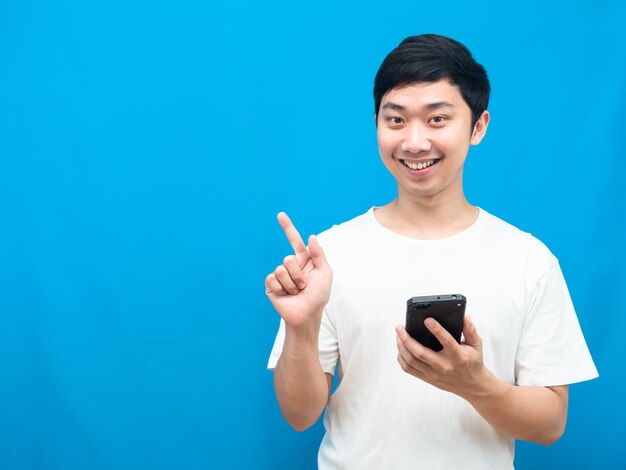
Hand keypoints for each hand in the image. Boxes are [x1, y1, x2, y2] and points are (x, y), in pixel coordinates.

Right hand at [265, 212, 332, 328]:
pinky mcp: (271, 285)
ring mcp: (280, 275)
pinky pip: (272, 279)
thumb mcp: (325, 273)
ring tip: (296, 292)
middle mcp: (291, 266)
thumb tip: (311, 236)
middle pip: (288, 258)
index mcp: (304, 260)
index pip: (295, 241)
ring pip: (280, 269)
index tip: (280, 215)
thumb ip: (319, 254)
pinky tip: (285, 295)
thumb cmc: (318, 296)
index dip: (287, 227)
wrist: (307, 315)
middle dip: (298, 274)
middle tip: (304, 286)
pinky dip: (281, 288)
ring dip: (292, 283)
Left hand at [396, 315, 488, 398]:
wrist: (473, 386)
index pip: (446, 341)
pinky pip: (409, 369)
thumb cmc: (473, 363)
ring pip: (411, 361)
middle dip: (407, 339)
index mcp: (458, 356)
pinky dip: (402, 358)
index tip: (427, 319)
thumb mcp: (476, 345)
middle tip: (400, 328)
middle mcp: (444, 366)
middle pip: (420, 353)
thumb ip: (470, 330)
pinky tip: (401, 349)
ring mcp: (434, 374)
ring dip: (401, 347)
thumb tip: (465, 316)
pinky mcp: (428, 379)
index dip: (436, 329)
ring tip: (398, 335)